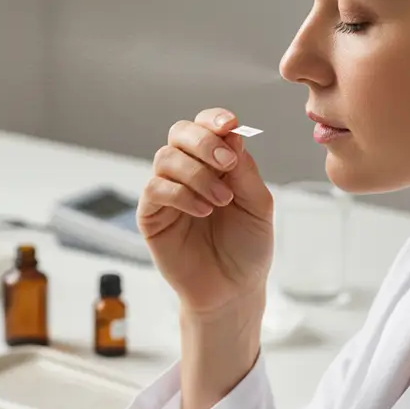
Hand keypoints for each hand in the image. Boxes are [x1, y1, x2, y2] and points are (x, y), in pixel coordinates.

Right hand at [137, 108, 273, 316]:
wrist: (234, 289)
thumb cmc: (247, 247)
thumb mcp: (258, 205)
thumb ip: (245, 170)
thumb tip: (233, 133)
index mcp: (215, 163)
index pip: (206, 126)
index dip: (214, 119)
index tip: (230, 125)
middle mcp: (188, 171)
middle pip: (179, 133)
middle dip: (203, 141)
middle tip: (227, 163)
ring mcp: (167, 192)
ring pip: (166, 158)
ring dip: (197, 174)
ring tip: (221, 200)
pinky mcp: (151, 215)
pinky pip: (155, 189)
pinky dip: (181, 195)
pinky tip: (204, 211)